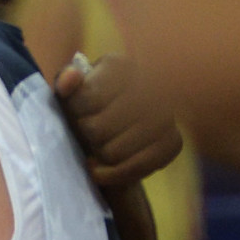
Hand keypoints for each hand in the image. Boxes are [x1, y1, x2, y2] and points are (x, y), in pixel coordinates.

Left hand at [54, 53, 181, 186]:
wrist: (113, 132)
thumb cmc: (87, 107)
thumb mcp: (69, 93)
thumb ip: (65, 83)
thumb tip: (71, 77)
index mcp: (120, 65)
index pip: (87, 98)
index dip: (75, 113)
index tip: (76, 114)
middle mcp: (151, 83)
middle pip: (98, 129)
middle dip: (87, 136)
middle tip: (87, 133)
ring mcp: (167, 113)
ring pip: (115, 152)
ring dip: (99, 155)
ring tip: (97, 147)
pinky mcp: (174, 141)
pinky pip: (138, 167)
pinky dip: (114, 174)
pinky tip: (101, 170)